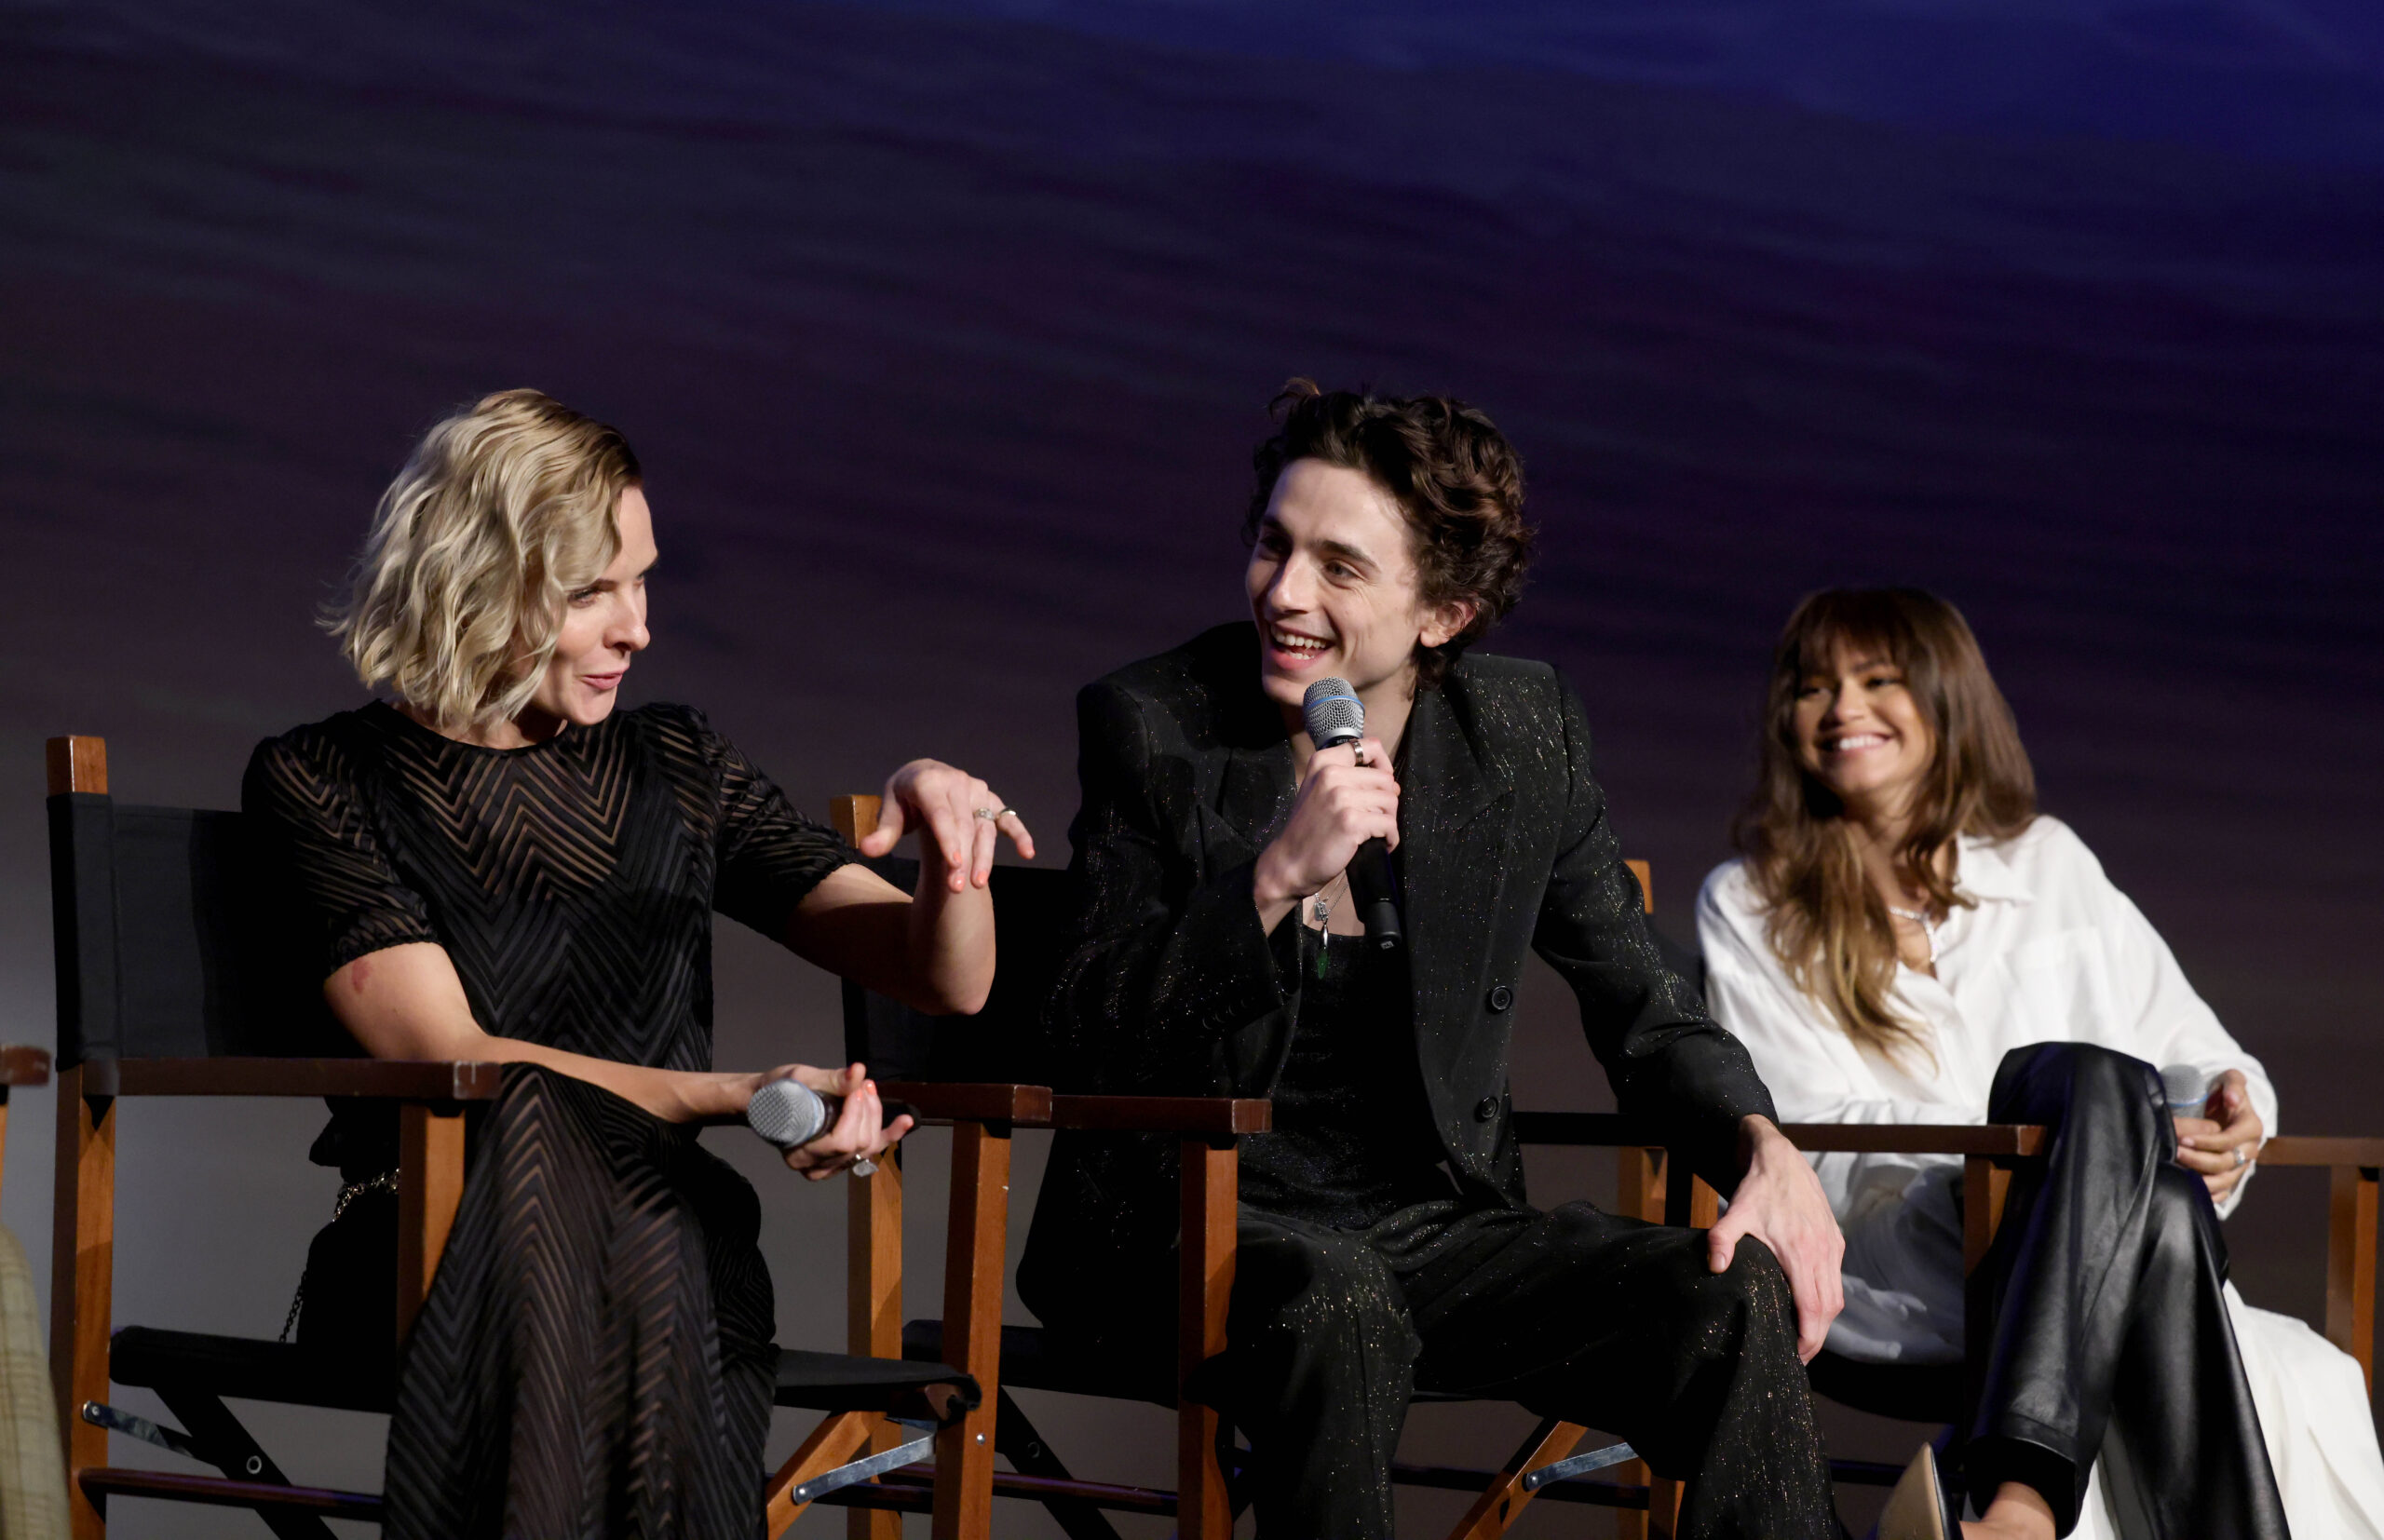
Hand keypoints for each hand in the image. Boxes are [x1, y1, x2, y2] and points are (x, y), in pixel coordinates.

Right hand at [742, 1063, 914, 1180]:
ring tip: (870, 1090)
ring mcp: (828, 1168)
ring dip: (876, 1117)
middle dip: (867, 1111)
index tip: (857, 1086)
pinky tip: (905, 1122)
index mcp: (799, 1152)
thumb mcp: (800, 1079)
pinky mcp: (839, 1162)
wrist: (765, 1102)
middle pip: (858, 1145)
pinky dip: (889, 1135)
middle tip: (863, 1084)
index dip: (855, 1114)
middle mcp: (814, 1167)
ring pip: (867, 1148)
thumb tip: (858, 1071)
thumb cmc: (777, 1090)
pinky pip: (869, 1151)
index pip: (840, 1141)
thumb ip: (831, 1080)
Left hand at [858, 759, 1034, 890]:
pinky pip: (1006, 817)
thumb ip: (882, 831)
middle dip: (963, 858)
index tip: (953, 865)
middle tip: (958, 888)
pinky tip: (1027, 853)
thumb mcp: (889, 808)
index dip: (948, 840)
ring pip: (984, 826)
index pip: (941, 815)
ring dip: (985, 855)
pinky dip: (1018, 833)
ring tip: (979, 883)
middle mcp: (956, 783)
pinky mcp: (989, 799)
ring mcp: (976, 791)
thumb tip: (866, 849)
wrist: (923, 773)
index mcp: (929, 782)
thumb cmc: (904, 796)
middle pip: (964, 826)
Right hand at [1252, 737, 1399, 910]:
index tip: (1380, 786)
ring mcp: (1341, 797)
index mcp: (1324, 762)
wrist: (1290, 862)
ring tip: (1373, 833)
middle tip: (1373, 819)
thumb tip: (1391, 783)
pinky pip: (1389, 825)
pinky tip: (1379, 844)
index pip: (1371, 747)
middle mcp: (1331, 774)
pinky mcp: (1351, 821)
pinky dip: (1390, 838)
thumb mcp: (1319, 789)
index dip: (1384, 766)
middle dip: (1386, 802)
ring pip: (1390, 802)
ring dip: (1388, 821)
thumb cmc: (1308, 829)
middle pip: (1386, 780)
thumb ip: (1349, 777)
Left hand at [1709, 1115, 1845, 1362]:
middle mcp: (1822, 1253)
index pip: (1812, 1308)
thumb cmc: (1757, 1189)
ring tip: (1806, 1339)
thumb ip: (1722, 1239)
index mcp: (1800, 1252)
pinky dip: (1828, 1300)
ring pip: (1836, 1297)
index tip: (1796, 1356)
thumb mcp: (1735, 1212)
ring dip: (1824, 1322)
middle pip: (1827, 1310)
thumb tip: (1714, 1267)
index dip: (1807, 1337)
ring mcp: (1831, 1248)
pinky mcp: (1835, 1241)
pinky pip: (1836, 1280)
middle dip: (1816, 1338)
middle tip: (1799, 1358)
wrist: (1782, 1159)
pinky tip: (1813, 1310)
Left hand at [2176, 1068, 2263, 1202]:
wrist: (2225, 1107)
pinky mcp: (2233, 1177)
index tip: (2183, 1139)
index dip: (2205, 1142)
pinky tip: (2188, 1190)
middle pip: (2224, 1163)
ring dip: (2200, 1180)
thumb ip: (2233, 1083)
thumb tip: (2233, 1098)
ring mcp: (2242, 1166)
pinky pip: (2223, 1193)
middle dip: (2197, 1159)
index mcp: (2251, 1128)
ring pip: (2223, 1181)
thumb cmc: (2225, 1092)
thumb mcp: (2230, 1080)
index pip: (2228, 1142)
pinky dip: (2207, 1195)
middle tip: (2173, 1152)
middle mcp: (2249, 1150)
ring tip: (2176, 1172)